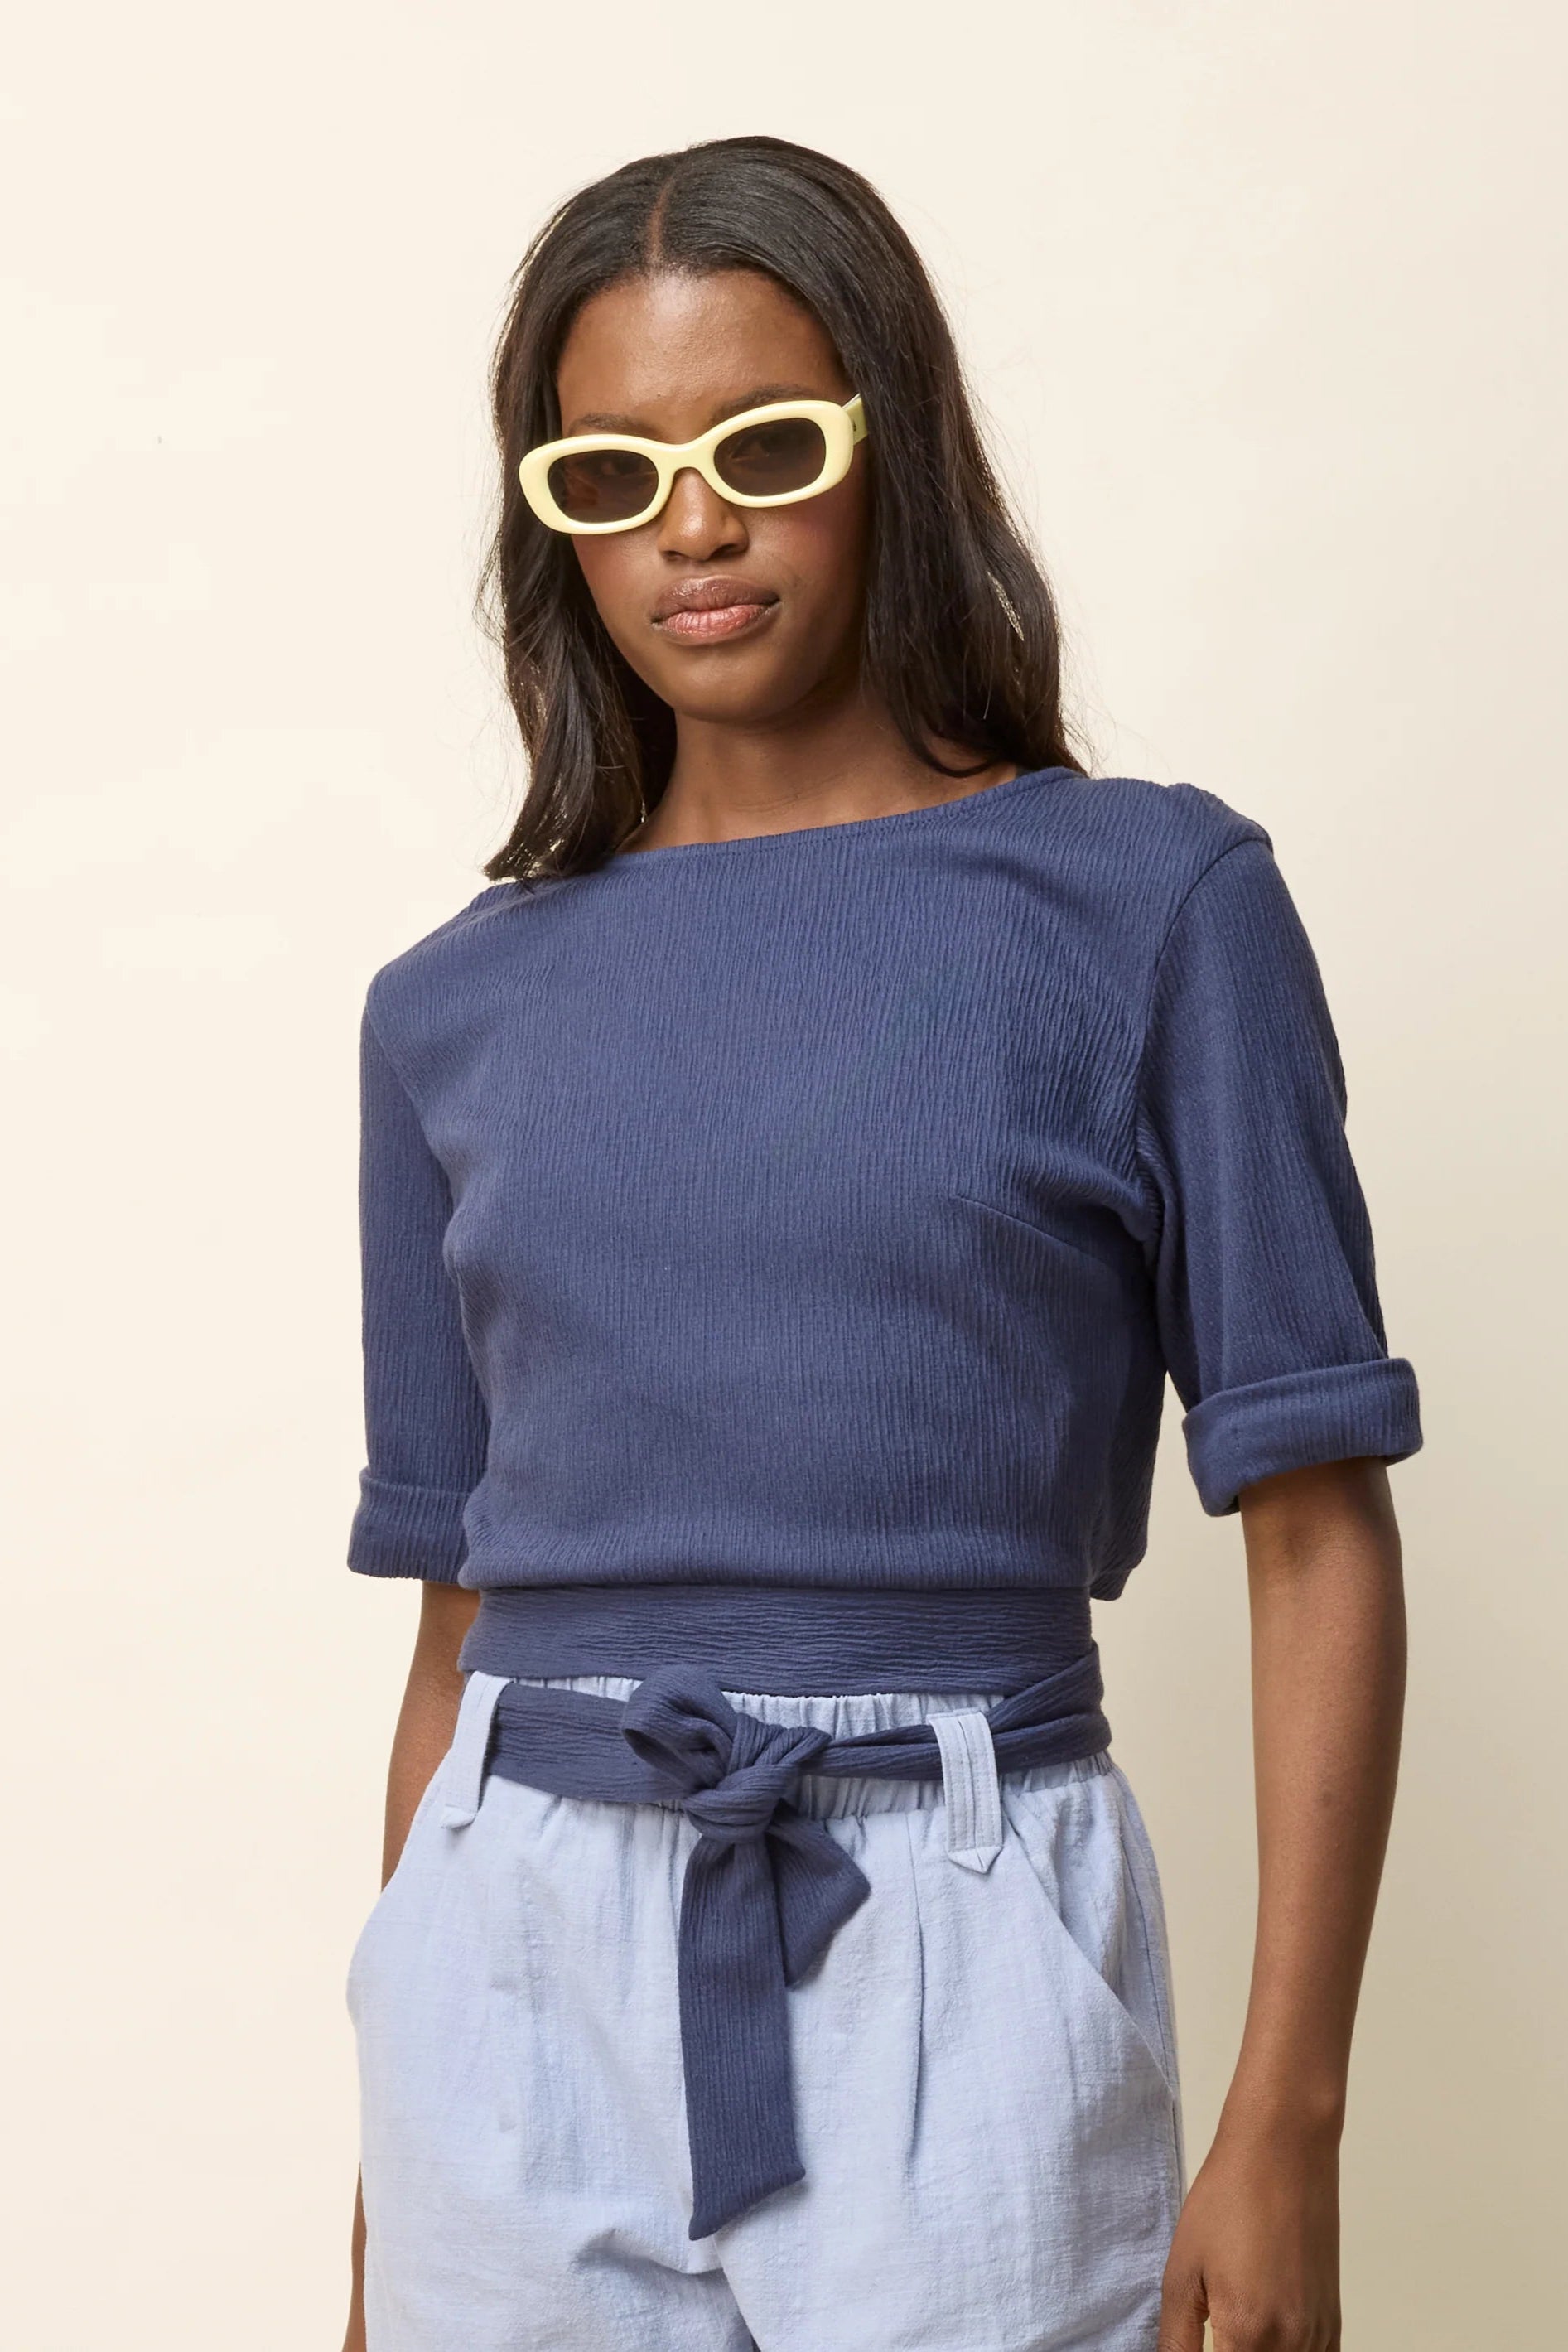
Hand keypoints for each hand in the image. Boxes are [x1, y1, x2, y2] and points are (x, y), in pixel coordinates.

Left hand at [1158, 2114, 1341, 2350]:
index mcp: (1248, 2334)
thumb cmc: (1228, 2199)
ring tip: (1229, 2330)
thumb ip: (1176, 2342)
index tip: (1196, 2344)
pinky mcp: (1332, 2323)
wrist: (1284, 2149)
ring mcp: (1318, 2336)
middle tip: (1208, 2335)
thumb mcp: (1182, 2271)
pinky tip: (1260, 2338)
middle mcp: (1292, 2344)